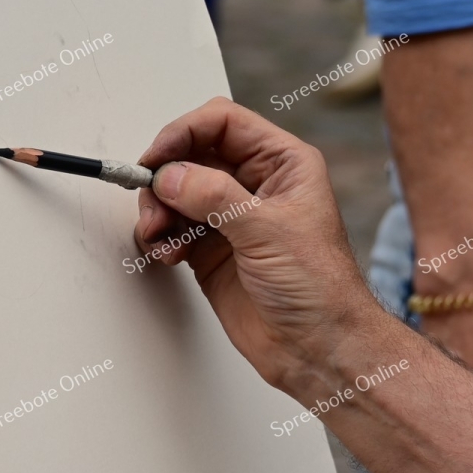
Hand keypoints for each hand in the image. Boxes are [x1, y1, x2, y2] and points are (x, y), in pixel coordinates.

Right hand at [132, 98, 378, 402]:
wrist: (320, 349)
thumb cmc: (320, 288)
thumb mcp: (268, 231)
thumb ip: (215, 197)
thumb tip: (170, 175)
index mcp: (282, 163)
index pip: (222, 123)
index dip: (184, 132)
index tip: (157, 157)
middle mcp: (254, 184)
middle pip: (192, 154)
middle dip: (165, 175)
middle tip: (152, 200)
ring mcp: (230, 217)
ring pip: (176, 191)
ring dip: (158, 209)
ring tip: (158, 234)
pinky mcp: (211, 248)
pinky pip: (171, 226)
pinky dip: (160, 236)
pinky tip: (168, 253)